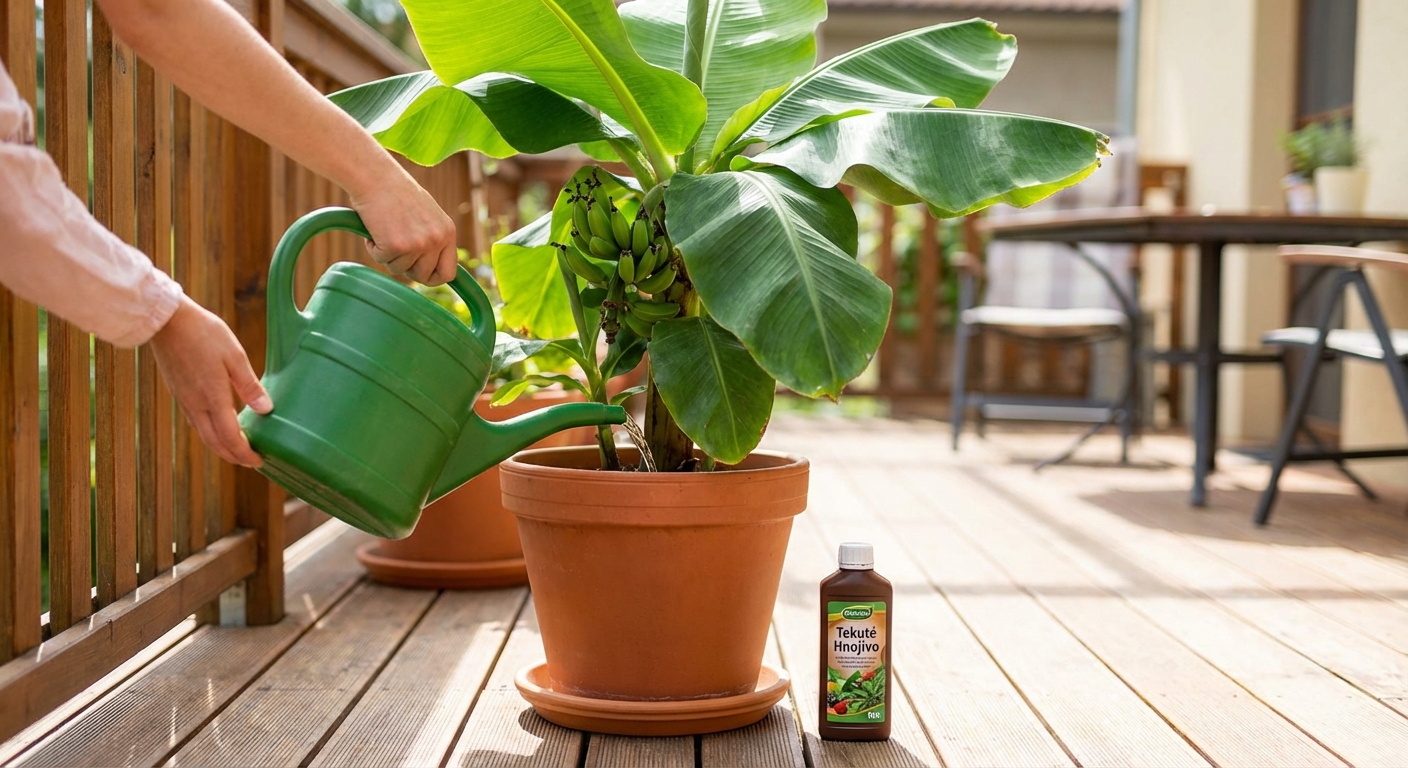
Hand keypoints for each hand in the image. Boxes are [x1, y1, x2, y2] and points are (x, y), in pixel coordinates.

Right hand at [150, 296, 271, 467]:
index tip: (260, 460)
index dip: (245, 454)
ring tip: (239, 450)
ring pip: (204, 435)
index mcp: (213, 397)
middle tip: (252, 462)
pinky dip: (210, 434)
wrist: (166, 321)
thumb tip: (266, 410)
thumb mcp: (234, 355)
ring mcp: (185, 401)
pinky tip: (219, 428)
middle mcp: (196, 405)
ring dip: (222, 447)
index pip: (230, 438)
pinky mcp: (179, 394)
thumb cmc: (203, 333)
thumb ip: (250, 385)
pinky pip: (196, 423)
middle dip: (234, 457)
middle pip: (215, 443)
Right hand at [349, 170, 458, 286]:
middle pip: (422, 276)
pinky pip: (381, 260)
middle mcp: (436, 240)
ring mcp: (418, 244)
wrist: (377, 177)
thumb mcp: (429, 217)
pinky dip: (373, 248)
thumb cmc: (398, 193)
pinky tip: (375, 228)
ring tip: (385, 230)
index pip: (449, 272)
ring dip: (388, 255)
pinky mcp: (396, 245)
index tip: (421, 275)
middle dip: (406, 268)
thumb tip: (433, 270)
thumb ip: (434, 240)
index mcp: (448, 232)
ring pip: (399, 269)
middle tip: (395, 248)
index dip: (433, 278)